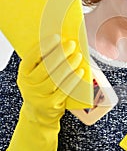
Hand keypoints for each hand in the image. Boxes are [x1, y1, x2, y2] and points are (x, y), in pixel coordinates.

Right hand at [5, 34, 83, 150]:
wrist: (38, 113)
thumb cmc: (40, 87)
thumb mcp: (35, 74)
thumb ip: (43, 61)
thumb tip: (62, 42)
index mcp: (23, 73)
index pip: (32, 57)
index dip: (45, 46)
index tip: (57, 37)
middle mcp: (28, 85)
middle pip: (45, 67)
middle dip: (60, 54)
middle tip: (71, 45)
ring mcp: (39, 96)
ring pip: (55, 79)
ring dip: (68, 66)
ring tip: (77, 56)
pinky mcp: (50, 105)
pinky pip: (63, 91)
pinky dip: (73, 80)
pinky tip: (80, 72)